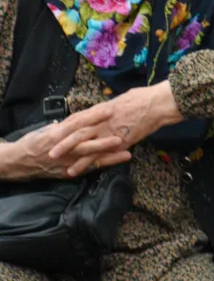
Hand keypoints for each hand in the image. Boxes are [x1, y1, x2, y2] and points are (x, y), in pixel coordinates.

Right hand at [0, 123, 127, 180]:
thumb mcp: (48, 129)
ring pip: (90, 156)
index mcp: (56, 133)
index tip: (109, 109)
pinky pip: (88, 168)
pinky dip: (103, 165)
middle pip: (85, 140)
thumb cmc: (35, 142)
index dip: (94, 116)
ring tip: (126, 151)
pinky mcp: (68, 171)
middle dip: (104, 136)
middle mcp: (62, 147)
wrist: (20, 162)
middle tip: (122, 131)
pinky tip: (117, 162)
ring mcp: (67, 160)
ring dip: (109, 154)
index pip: (77, 122)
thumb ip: (66, 125)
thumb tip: (84, 117)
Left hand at [44, 83, 180, 176]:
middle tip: (49, 152)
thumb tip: (105, 111)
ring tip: (60, 165)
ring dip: (73, 156)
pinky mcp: (122, 142)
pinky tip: (83, 170)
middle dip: (62, 142)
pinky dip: (92, 163)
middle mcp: (104, 121)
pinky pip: (104, 154)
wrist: (160, 104)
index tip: (54, 132)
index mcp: (103, 109)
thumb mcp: (122, 99)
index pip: (79, 118)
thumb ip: (110, 108)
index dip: (66, 126)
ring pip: (87, 145)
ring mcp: (112, 132)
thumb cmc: (145, 97)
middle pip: (78, 132)